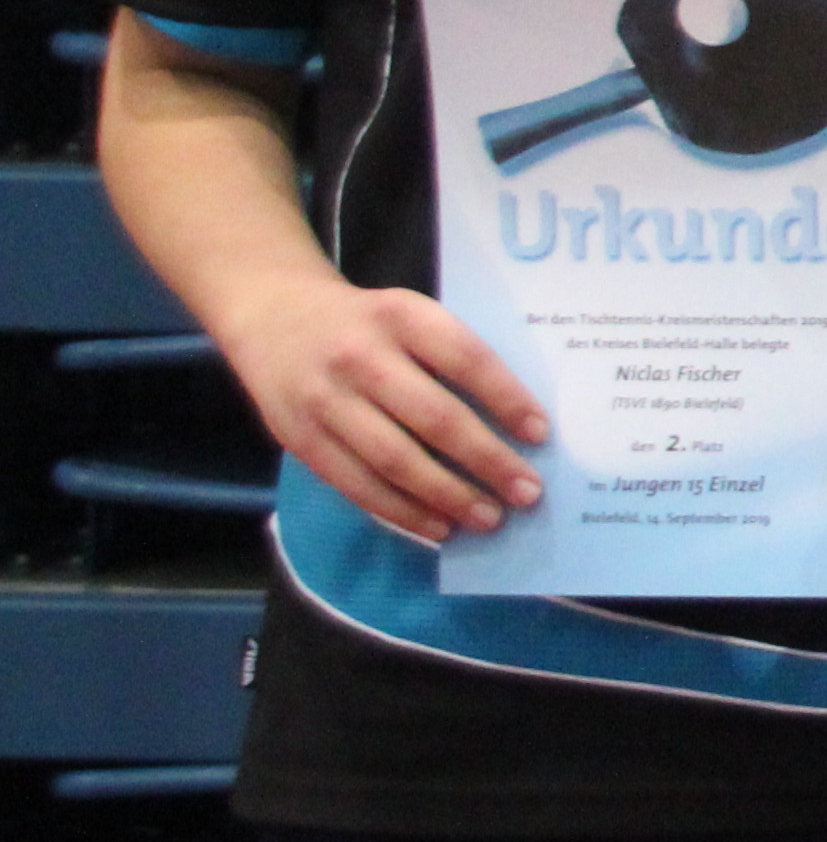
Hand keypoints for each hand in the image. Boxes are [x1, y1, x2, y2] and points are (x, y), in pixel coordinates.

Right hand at [214, 274, 548, 546]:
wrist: (271, 315)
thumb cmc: (366, 324)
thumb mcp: (408, 315)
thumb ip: (451, 356)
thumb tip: (518, 426)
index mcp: (401, 316)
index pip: (465, 359)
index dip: (506, 398)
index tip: (540, 435)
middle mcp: (360, 356)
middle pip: (434, 417)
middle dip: (487, 460)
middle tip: (527, 492)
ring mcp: (325, 399)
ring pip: (394, 460)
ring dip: (448, 496)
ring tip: (490, 518)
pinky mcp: (299, 438)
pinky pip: (357, 484)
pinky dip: (402, 511)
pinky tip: (439, 526)